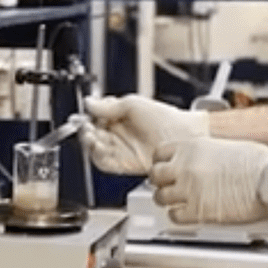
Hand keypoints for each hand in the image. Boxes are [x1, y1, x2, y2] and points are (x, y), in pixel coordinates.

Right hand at [80, 95, 209, 174]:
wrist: (182, 136)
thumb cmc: (165, 118)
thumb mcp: (132, 104)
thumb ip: (109, 106)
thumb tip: (89, 103)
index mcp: (121, 117)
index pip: (97, 119)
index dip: (89, 118)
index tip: (85, 116)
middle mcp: (121, 134)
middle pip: (94, 136)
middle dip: (87, 132)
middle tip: (87, 128)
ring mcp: (123, 150)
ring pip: (97, 150)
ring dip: (91, 144)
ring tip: (93, 137)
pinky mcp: (126, 164)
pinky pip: (106, 163)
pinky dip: (99, 156)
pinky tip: (99, 148)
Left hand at [149, 137, 267, 225]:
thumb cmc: (259, 163)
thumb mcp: (226, 146)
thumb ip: (207, 152)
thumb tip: (204, 159)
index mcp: (194, 147)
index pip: (160, 153)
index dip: (162, 162)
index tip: (166, 167)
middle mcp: (186, 166)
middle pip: (155, 175)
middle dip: (160, 182)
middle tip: (168, 186)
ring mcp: (189, 189)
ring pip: (160, 197)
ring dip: (167, 201)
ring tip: (177, 202)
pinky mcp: (198, 211)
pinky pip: (174, 216)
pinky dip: (178, 216)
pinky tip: (188, 214)